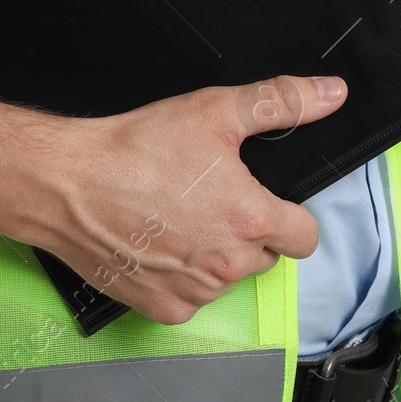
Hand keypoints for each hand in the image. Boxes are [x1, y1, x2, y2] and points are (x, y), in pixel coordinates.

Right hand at [16, 74, 347, 324]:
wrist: (67, 183)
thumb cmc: (135, 147)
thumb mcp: (214, 110)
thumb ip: (281, 102)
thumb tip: (332, 93)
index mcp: (251, 218)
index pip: (305, 236)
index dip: (286, 215)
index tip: (258, 200)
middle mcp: (229, 264)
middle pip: (263, 256)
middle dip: (244, 231)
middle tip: (205, 199)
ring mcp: (196, 291)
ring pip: (225, 277)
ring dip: (212, 255)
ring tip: (173, 217)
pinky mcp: (163, 308)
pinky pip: (190, 298)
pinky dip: (178, 278)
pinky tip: (155, 244)